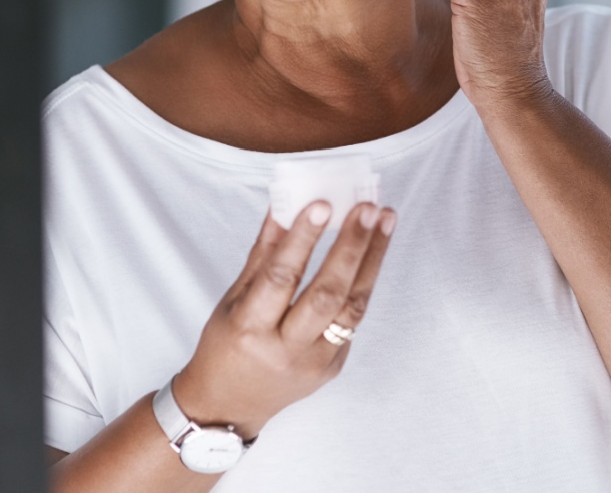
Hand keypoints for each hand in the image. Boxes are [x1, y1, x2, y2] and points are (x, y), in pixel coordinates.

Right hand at [172, 201, 395, 439]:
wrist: (227, 406)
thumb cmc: (225, 345)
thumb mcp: (232, 299)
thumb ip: (263, 253)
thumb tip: (283, 205)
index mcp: (250, 328)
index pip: (281, 278)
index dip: (303, 240)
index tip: (323, 204)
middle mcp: (284, 349)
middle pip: (327, 293)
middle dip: (352, 246)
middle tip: (367, 207)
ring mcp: (314, 363)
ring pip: (352, 306)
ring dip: (373, 259)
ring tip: (384, 220)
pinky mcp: (334, 368)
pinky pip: (353, 320)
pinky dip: (364, 283)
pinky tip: (374, 250)